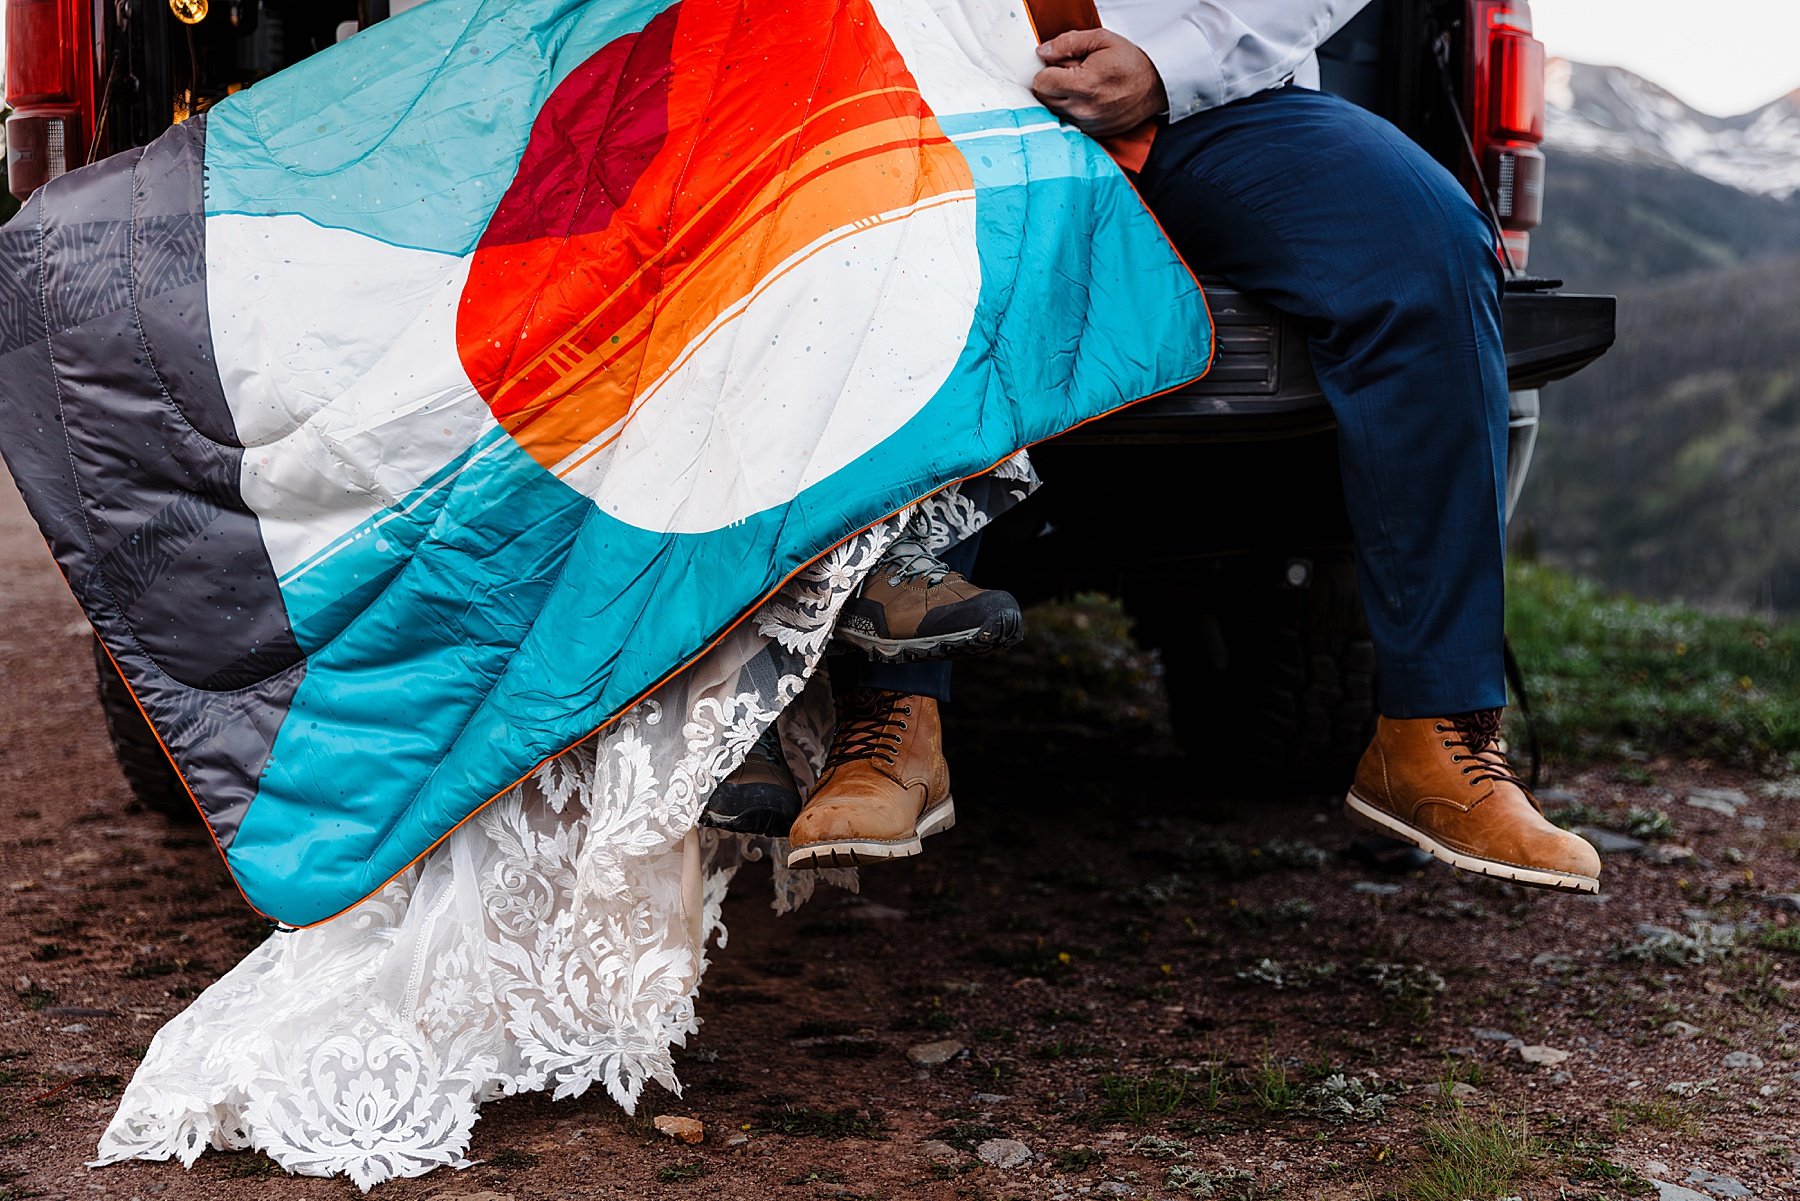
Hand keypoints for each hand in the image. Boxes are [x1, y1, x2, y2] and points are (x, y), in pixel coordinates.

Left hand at [1031, 28, 1167, 136]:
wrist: (1156, 86)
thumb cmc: (1131, 63)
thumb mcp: (1101, 40)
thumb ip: (1068, 43)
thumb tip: (1043, 52)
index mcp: (1084, 85)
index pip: (1041, 83)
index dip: (1046, 70)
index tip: (1057, 66)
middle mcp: (1083, 109)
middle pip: (1044, 99)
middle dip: (1052, 84)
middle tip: (1072, 74)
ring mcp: (1088, 124)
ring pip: (1055, 111)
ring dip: (1061, 98)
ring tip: (1083, 86)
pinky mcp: (1092, 132)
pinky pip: (1069, 121)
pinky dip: (1073, 110)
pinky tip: (1088, 99)